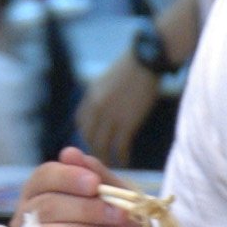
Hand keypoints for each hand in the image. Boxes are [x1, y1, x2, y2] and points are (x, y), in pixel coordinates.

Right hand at [14, 145, 129, 226]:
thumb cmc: (112, 219)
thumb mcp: (110, 194)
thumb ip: (95, 174)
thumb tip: (70, 154)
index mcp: (42, 188)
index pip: (45, 176)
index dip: (68, 177)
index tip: (95, 184)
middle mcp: (29, 212)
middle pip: (47, 205)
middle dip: (86, 209)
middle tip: (118, 214)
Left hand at [79, 49, 161, 167]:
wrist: (145, 60)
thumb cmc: (130, 67)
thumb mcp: (106, 79)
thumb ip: (100, 95)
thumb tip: (101, 105)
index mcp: (90, 96)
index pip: (81, 122)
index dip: (86, 134)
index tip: (93, 141)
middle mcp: (96, 108)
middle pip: (89, 136)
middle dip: (94, 149)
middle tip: (102, 159)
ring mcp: (111, 116)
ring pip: (102, 145)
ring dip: (106, 158)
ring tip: (112, 166)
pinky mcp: (127, 123)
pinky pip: (120, 146)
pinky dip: (122, 156)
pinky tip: (125, 162)